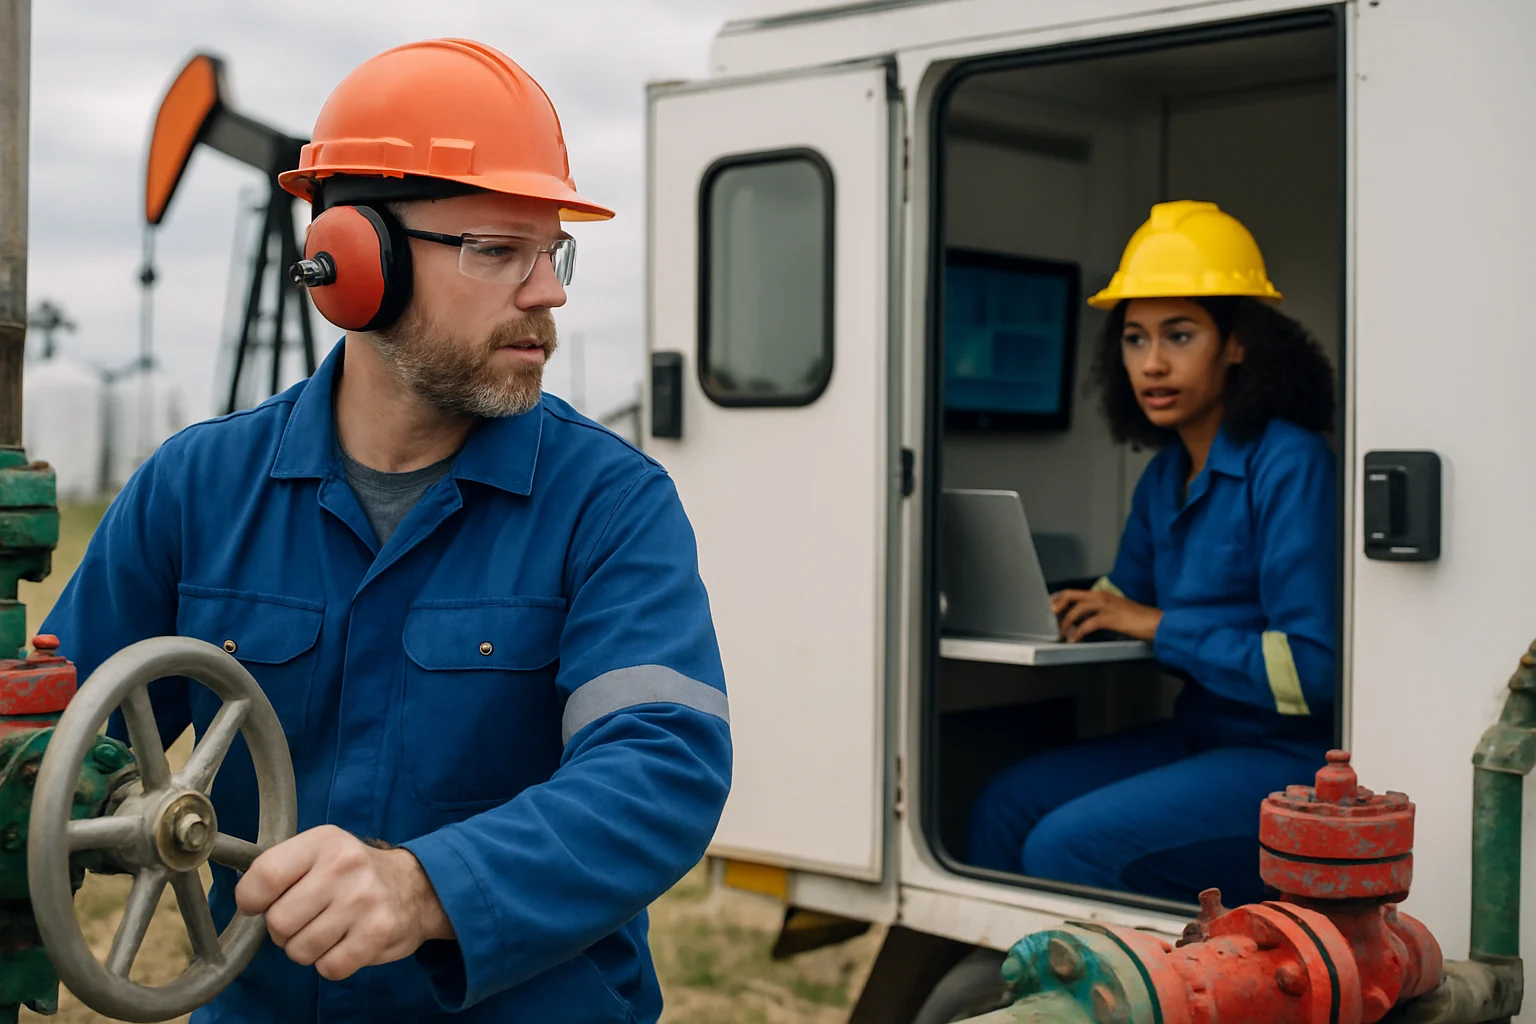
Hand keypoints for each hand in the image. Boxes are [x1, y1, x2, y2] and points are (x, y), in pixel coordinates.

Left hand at [234, 824, 454, 979]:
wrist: (416, 886)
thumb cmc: (354, 873)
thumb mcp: (321, 850)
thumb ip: (282, 868)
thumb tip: (243, 900)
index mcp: (324, 841)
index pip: (265, 876)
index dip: (251, 899)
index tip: (259, 904)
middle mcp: (344, 867)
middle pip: (278, 922)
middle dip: (283, 930)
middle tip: (304, 918)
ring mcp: (363, 901)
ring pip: (300, 950)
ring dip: (307, 949)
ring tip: (327, 930)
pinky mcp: (378, 933)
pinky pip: (328, 968)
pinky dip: (331, 963)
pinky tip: (345, 943)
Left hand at [1050, 589, 1161, 642]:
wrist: (1156, 622)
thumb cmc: (1137, 619)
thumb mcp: (1115, 611)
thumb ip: (1099, 612)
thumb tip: (1082, 621)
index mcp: (1102, 594)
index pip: (1074, 592)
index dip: (1059, 600)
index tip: (1051, 610)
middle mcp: (1102, 596)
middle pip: (1071, 595)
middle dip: (1058, 605)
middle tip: (1051, 618)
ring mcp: (1106, 606)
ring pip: (1077, 609)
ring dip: (1066, 622)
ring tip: (1062, 633)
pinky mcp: (1111, 617)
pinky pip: (1088, 624)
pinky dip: (1078, 632)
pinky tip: (1074, 639)